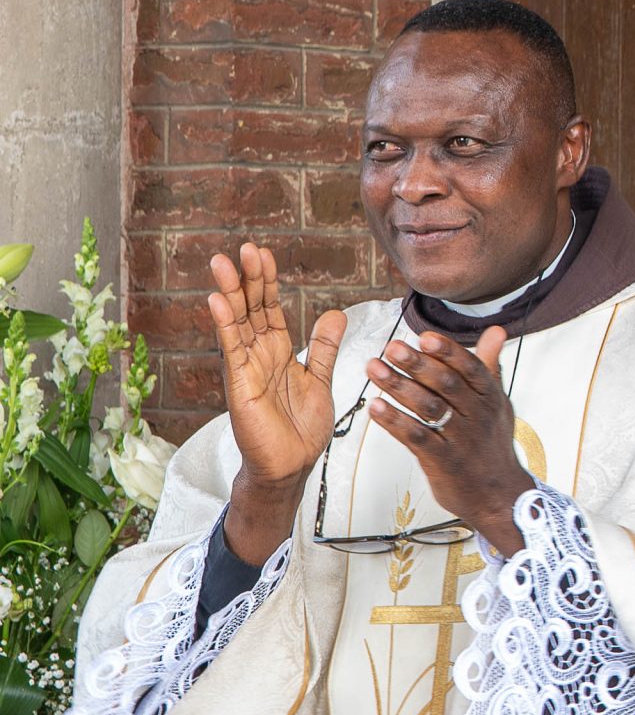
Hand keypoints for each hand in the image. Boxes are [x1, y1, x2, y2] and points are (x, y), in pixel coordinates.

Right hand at [208, 244, 346, 559]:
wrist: (291, 467)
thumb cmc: (300, 428)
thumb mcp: (320, 379)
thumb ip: (325, 348)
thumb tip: (336, 312)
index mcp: (278, 352)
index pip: (270, 308)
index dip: (267, 281)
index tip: (263, 253)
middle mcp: (258, 356)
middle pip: (251, 309)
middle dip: (248, 278)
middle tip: (244, 247)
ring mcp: (246, 369)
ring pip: (238, 323)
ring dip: (230, 293)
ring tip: (222, 263)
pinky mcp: (240, 386)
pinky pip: (232, 350)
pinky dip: (226, 325)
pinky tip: (218, 301)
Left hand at [364, 328, 533, 555]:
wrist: (499, 495)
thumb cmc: (492, 445)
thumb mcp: (498, 403)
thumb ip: (490, 365)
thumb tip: (495, 331)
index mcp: (490, 397)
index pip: (471, 367)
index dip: (447, 351)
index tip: (424, 337)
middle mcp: (477, 415)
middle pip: (446, 384)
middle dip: (417, 364)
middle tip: (392, 348)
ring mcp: (460, 439)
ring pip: (428, 407)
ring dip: (398, 386)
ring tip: (374, 369)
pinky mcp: (443, 461)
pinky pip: (416, 437)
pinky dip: (394, 422)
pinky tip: (376, 408)